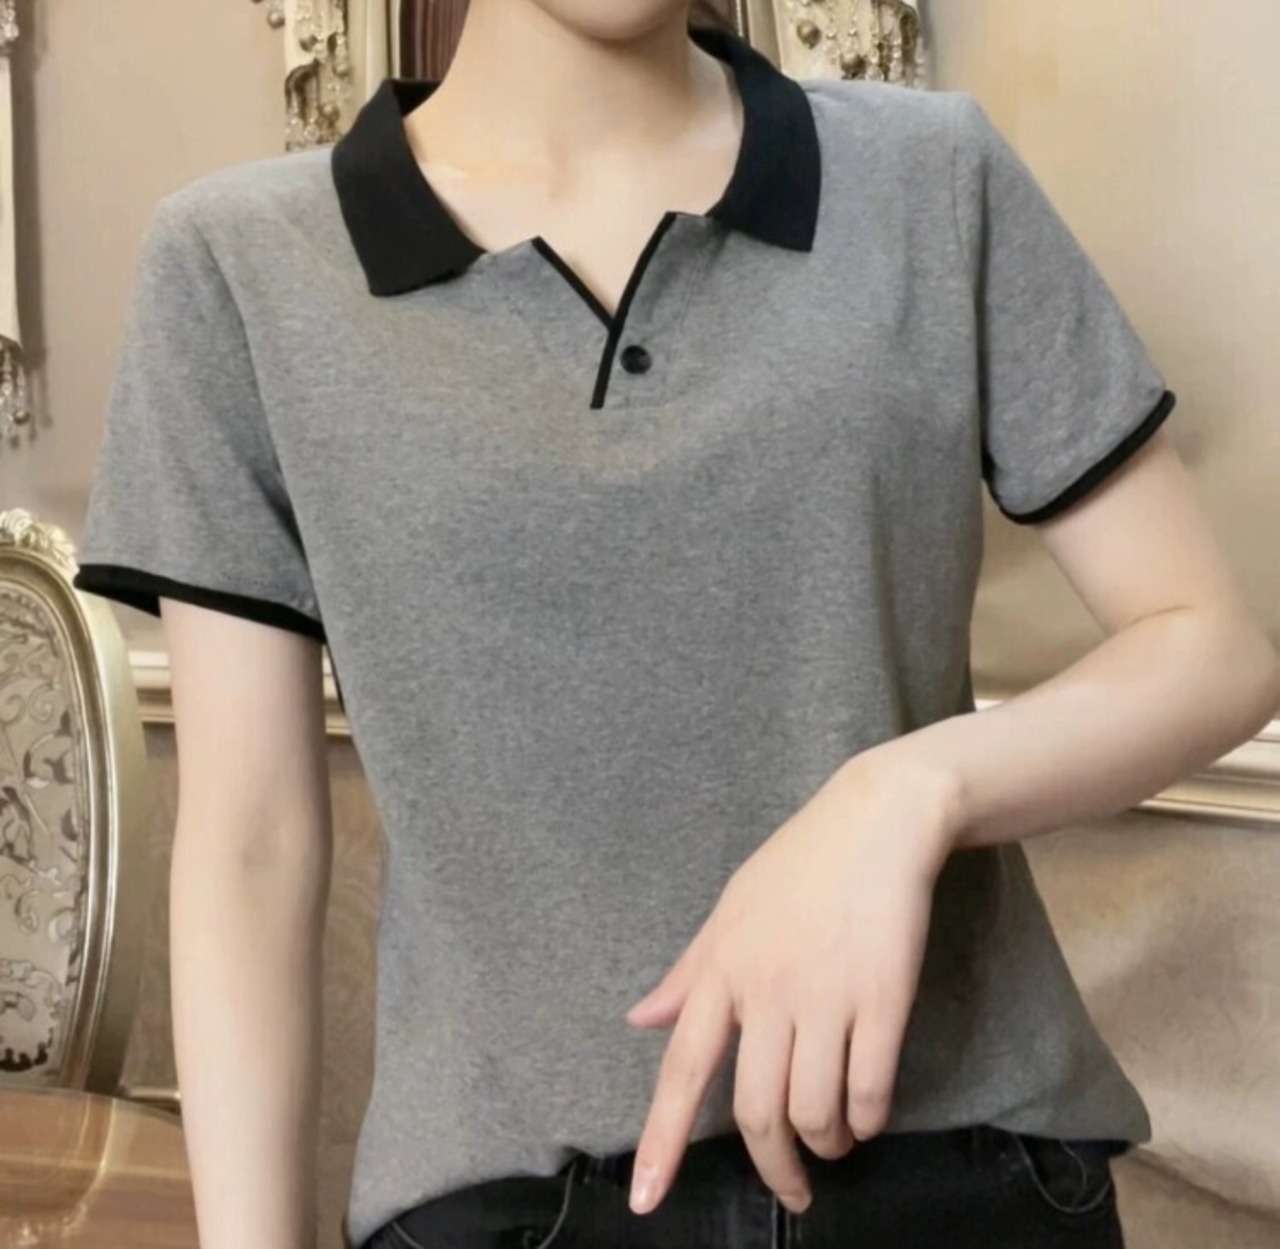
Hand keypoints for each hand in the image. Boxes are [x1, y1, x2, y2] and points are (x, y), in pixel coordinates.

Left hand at [622, 755, 958, 1215]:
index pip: (681, 1069)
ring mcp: (827, 995)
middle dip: (774, 1167)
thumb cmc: (799, 865)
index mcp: (721, 969)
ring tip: (832, 1143)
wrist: (877, 820)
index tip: (645, 1200)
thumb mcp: (729, 910)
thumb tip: (640, 1020)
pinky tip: (866, 1116)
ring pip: (814, 1111)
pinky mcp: (885, 999)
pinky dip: (867, 1119)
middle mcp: (767, 990)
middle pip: (756, 1111)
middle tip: (793, 1189)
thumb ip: (688, 973)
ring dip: (825, 1145)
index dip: (662, 1140)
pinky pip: (870, 1090)